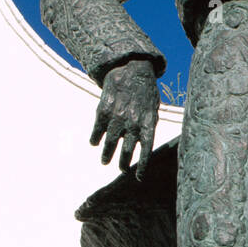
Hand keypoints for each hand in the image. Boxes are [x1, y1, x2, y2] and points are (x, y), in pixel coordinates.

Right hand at [90, 59, 159, 179]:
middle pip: (127, 150)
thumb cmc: (146, 91)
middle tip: (121, 169)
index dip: (142, 166)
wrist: (132, 69)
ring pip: (110, 142)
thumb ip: (149, 126)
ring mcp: (117, 117)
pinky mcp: (104, 110)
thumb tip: (143, 144)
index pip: (146, 150)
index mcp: (148, 123)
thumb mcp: (154, 108)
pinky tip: (94, 143)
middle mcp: (133, 123)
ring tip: (105, 161)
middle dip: (123, 163)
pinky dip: (95, 138)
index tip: (138, 177)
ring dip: (107, 154)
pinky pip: (98, 129)